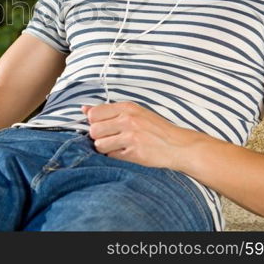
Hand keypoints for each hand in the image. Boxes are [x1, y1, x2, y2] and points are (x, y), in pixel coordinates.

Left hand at [82, 102, 199, 170]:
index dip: (95, 122)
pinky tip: (127, 153)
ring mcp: (131, 137)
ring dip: (106, 148)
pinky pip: (111, 156)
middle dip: (98, 136)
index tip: (104, 126)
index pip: (93, 114)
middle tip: (111, 138)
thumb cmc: (155, 129)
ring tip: (118, 146)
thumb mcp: (134, 112)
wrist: (179, 146)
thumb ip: (109, 111)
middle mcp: (128, 120)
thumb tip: (83, 109)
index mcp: (127, 107)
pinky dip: (115, 156)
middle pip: (93, 130)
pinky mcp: (135, 153)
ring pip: (99, 145)